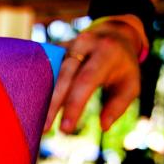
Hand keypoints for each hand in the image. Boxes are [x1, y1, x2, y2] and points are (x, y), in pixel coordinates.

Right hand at [44, 18, 141, 133]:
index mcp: (106, 53)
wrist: (116, 34)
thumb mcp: (131, 85)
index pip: (86, 81)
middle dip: (53, 104)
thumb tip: (103, 126)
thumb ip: (118, 106)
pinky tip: (32, 100)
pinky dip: (39, 83)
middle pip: (64, 76)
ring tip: (36, 117)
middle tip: (45, 129)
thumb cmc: (124, 67)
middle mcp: (85, 44)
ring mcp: (69, 42)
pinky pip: (45, 65)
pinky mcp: (58, 45)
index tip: (66, 129)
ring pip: (51, 70)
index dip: (74, 106)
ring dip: (43, 95)